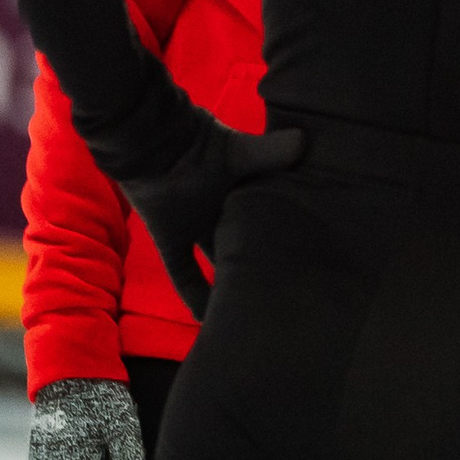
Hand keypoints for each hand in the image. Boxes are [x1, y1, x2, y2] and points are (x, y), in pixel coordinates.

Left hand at [118, 119, 304, 317]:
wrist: (151, 140)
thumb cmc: (198, 140)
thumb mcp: (242, 149)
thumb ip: (271, 152)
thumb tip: (306, 143)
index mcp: (244, 190)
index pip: (270, 217)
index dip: (286, 234)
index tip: (308, 257)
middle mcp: (222, 212)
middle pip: (246, 243)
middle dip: (262, 263)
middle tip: (287, 290)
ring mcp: (196, 227)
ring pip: (219, 261)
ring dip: (231, 282)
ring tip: (254, 309)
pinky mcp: (171, 239)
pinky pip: (183, 273)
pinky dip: (193, 294)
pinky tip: (206, 319)